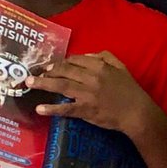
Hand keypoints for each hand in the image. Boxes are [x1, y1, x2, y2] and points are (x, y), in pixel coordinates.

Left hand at [28, 51, 152, 134]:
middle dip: (48, 71)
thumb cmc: (130, 90)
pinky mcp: (86, 110)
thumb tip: (86, 55)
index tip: (52, 66)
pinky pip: (66, 108)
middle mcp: (91, 77)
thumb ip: (104, 57)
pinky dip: (52, 109)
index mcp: (99, 65)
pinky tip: (40, 109)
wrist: (137, 113)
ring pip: (61, 86)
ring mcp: (87, 94)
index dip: (61, 62)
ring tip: (30, 83)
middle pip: (64, 70)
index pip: (75, 60)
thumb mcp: (120, 67)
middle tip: (35, 73)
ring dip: (43, 84)